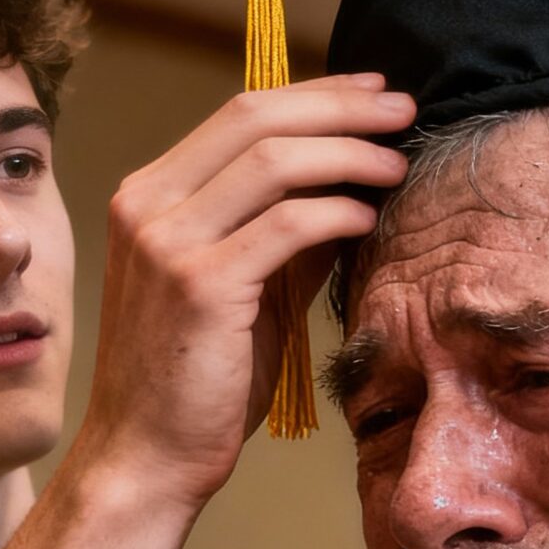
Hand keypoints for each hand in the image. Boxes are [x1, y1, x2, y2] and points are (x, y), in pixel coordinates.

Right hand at [0, 76, 412, 548]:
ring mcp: (167, 240)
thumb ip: (283, 236)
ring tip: (398, 161)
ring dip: (349, 153)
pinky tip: (369, 218)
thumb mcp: (242, 290)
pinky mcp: (199, 284)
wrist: (146, 456)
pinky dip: (337, 211)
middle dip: (340, 106)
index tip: (372, 92)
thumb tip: (350, 189)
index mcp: (150, 195)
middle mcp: (148, 204)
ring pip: (274, 161)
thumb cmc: (196, 383)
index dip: (314, 95)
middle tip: (402, 107)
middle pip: (256, 119)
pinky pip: (286, 224)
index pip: (240, 114)